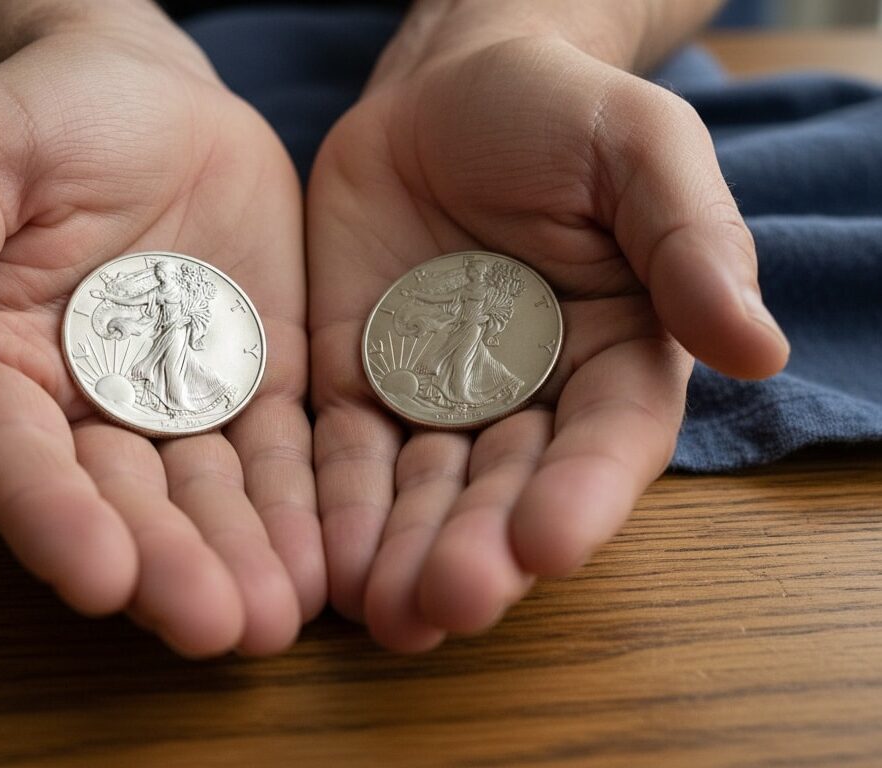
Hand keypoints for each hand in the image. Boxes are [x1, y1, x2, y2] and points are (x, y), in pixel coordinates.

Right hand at [0, 6, 321, 655]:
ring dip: (242, 560)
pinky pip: (283, 454)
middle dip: (167, 567)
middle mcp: (87, 408)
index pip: (15, 459)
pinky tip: (329, 558)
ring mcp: (181, 404)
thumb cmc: (49, 113)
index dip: (51, 519)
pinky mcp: (259, 385)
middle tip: (215, 626)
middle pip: (123, 502)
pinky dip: (302, 507)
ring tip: (279, 619)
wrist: (151, 98)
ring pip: (209, 497)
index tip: (94, 575)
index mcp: (0, 366)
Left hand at [308, 22, 787, 649]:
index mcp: (615, 358)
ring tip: (383, 611)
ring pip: (422, 493)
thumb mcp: (639, 150)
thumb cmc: (557, 115)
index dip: (582, 497)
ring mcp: (436, 401)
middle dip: (478, 550)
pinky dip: (334, 506)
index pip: (607, 444)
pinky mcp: (357, 387)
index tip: (549, 542)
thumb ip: (690, 240)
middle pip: (507, 491)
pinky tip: (323, 558)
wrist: (441, 96)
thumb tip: (756, 344)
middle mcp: (528, 401)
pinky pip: (344, 455)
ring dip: (402, 554)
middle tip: (446, 604)